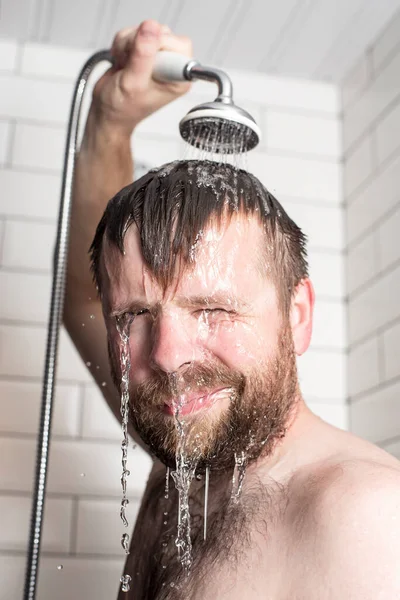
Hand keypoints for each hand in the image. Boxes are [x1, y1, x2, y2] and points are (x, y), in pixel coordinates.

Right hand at [92, 20, 192, 134]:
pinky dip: (122, 43)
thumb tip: (151, 27)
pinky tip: (122, 61)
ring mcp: (158, 56)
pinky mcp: (144, 49)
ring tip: (125, 65)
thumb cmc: (123, 108)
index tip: (145, 64)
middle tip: (131, 65)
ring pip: (145, 29)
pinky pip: (133, 31)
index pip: (180, 44)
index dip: (158, 48)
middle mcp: (172, 66)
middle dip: (139, 44)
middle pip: (161, 32)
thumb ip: (143, 54)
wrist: (108, 112)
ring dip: (128, 44)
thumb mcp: (133, 83)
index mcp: (179, 78)